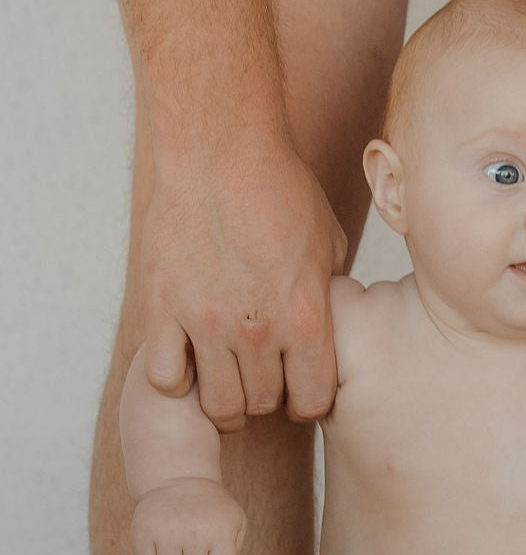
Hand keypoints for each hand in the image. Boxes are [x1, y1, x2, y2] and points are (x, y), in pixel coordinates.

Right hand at [130, 478, 247, 554]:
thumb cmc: (209, 507)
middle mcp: (194, 534)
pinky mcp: (142, 531)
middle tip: (191, 537)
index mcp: (221, 531)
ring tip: (175, 542)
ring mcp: (166, 534)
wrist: (178, 476)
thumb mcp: (234, 520)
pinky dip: (150, 553)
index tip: (211, 545)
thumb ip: (232, 548)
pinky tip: (158, 536)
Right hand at [140, 133, 346, 429]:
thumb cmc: (280, 187)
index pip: (313, 402)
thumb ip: (329, 293)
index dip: (306, 399)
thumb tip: (331, 319)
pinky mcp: (163, 309)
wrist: (221, 150)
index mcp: (306, 317)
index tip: (297, 385)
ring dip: (223, 398)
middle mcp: (258, 330)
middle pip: (262, 404)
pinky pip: (165, 378)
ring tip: (223, 376)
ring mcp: (207, 323)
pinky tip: (185, 355)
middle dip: (265, 395)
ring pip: (216, 403)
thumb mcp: (328, 242)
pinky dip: (175, 378)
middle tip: (258, 374)